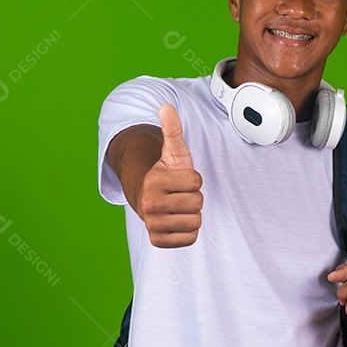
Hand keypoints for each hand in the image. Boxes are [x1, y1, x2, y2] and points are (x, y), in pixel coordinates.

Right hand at [138, 104, 202, 247]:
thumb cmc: (167, 174)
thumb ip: (172, 130)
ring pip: (195, 222)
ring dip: (192, 215)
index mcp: (153, 180)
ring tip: (178, 208)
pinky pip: (190, 238)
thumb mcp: (173, 151)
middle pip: (197, 203)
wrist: (150, 200)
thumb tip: (166, 106)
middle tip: (179, 195)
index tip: (180, 179)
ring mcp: (152, 224)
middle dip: (193, 198)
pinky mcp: (158, 241)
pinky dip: (188, 232)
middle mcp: (148, 204)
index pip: (196, 182)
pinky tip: (177, 222)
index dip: (194, 179)